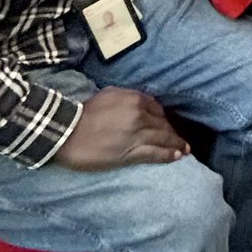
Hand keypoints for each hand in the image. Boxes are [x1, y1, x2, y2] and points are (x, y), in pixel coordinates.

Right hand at [53, 88, 188, 169]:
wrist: (66, 132)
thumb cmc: (82, 113)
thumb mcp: (108, 95)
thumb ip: (128, 98)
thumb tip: (139, 103)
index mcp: (135, 99)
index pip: (157, 109)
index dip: (164, 117)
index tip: (168, 123)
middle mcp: (140, 115)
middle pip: (162, 124)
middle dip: (172, 131)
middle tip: (180, 138)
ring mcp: (137, 135)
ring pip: (163, 138)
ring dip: (176, 143)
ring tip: (185, 149)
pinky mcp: (131, 153)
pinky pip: (155, 153)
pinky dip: (168, 154)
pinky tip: (178, 156)